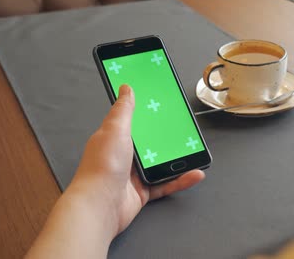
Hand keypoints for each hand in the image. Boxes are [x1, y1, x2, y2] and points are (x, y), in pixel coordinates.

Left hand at [68, 85, 204, 235]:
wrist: (99, 205)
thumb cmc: (101, 167)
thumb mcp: (115, 129)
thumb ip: (123, 109)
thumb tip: (126, 89)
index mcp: (115, 137)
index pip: (134, 119)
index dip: (147, 110)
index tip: (162, 102)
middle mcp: (123, 155)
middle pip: (151, 141)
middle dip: (167, 134)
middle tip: (183, 126)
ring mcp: (133, 174)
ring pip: (162, 162)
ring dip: (178, 157)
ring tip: (193, 148)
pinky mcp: (143, 191)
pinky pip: (167, 183)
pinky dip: (181, 180)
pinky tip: (194, 173)